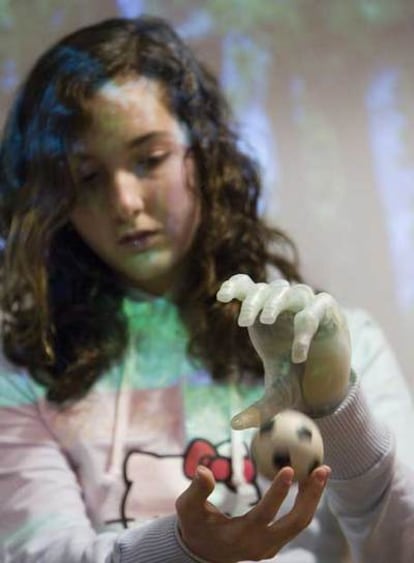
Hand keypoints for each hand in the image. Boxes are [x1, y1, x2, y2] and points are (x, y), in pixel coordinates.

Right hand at [176, 464, 330, 562]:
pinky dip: (305, 501)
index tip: (289, 468)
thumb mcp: (188, 508)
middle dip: (311, 496)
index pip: (264, 514)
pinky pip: (295, 522)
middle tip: (321, 469)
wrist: (202, 551)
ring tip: (321, 471)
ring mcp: (270, 546)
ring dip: (313, 497)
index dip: (278, 493)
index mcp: (240, 536)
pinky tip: (309, 481)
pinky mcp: (275, 543)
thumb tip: (204, 470)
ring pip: (300, 523)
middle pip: (295, 523)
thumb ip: (197, 490)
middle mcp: (260, 545)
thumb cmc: (195, 524)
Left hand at [217, 274, 350, 428]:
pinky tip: (297, 352)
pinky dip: (305, 326)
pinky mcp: (329, 312)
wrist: (330, 383)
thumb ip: (258, 410)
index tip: (221, 297)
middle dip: (253, 301)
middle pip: (267, 289)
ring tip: (265, 322)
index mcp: (265, 317)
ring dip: (275, 303)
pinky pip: (317, 308)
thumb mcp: (276, 396)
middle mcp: (285, 307)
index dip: (235, 285)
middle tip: (243, 321)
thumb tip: (233, 426)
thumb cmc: (297, 379)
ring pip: (290, 291)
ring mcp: (308, 306)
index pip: (249, 288)